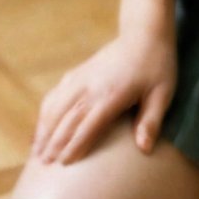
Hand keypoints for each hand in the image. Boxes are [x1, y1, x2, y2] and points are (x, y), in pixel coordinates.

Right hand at [32, 31, 176, 164]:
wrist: (144, 33)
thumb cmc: (157, 66)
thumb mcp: (162, 94)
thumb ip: (151, 121)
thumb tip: (145, 149)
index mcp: (111, 95)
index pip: (87, 125)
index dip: (74, 145)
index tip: (63, 164)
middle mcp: (90, 86)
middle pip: (65, 118)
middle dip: (53, 142)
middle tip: (42, 164)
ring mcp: (81, 78)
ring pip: (55, 105)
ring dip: (43, 128)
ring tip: (36, 151)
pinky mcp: (78, 72)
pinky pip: (55, 94)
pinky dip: (46, 111)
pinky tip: (42, 124)